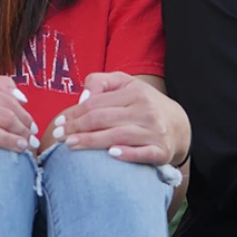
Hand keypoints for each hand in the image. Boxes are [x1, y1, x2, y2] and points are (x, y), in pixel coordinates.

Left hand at [48, 72, 188, 165]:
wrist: (178, 124)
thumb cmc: (143, 103)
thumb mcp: (125, 83)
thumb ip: (100, 82)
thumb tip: (83, 98)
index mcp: (134, 92)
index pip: (97, 103)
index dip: (75, 113)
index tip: (58, 123)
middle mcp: (145, 111)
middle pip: (103, 118)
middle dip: (77, 127)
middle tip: (59, 136)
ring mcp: (154, 132)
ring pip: (118, 135)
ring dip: (92, 141)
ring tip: (71, 145)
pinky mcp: (161, 151)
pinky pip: (143, 153)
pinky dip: (127, 154)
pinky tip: (110, 154)